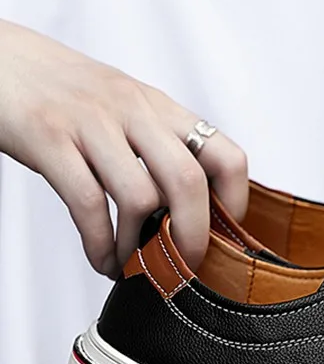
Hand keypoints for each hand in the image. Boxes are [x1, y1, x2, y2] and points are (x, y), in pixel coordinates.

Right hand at [0, 19, 247, 276]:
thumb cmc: (65, 94)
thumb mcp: (126, 108)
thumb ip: (160, 147)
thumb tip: (194, 212)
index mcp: (160, 107)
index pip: (226, 156)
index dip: (234, 205)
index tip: (222, 238)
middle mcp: (133, 109)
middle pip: (188, 182)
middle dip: (192, 239)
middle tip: (184, 269)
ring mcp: (90, 121)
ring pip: (141, 198)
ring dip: (139, 249)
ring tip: (132, 267)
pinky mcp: (48, 137)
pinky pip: (89, 205)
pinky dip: (101, 246)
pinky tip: (103, 260)